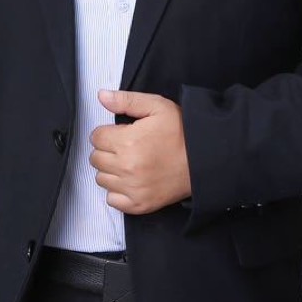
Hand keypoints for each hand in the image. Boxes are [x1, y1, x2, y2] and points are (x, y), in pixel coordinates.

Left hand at [90, 88, 192, 213]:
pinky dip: (117, 191)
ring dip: (110, 170)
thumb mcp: (158, 106)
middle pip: (95, 158)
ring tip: (129, 163)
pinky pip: (112, 200)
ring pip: (101, 179)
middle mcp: (126, 168)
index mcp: (127, 142)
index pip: (96, 137)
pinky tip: (130, 180)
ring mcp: (132, 188)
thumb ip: (126, 100)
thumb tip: (102, 96)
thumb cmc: (182, 132)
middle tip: (125, 147)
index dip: (107, 132)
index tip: (121, 133)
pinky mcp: (139, 204)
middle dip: (107, 150)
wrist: (205, 160)